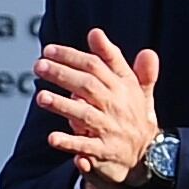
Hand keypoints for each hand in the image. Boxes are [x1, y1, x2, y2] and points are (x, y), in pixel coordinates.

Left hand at [37, 30, 165, 188]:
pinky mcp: (103, 152)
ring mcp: (110, 129)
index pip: (97, 66)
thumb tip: (95, 32)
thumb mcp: (136, 87)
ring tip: (42, 98)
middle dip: (63, 75)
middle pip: (88, 86)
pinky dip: (70, 143)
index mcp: (124, 87)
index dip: (72, 56)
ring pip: (85, 115)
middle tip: (39, 66)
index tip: (49, 50)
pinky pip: (85, 147)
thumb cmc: (135, 117)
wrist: (149, 156)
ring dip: (63, 106)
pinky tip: (53, 138)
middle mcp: (117, 106)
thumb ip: (115, 59)